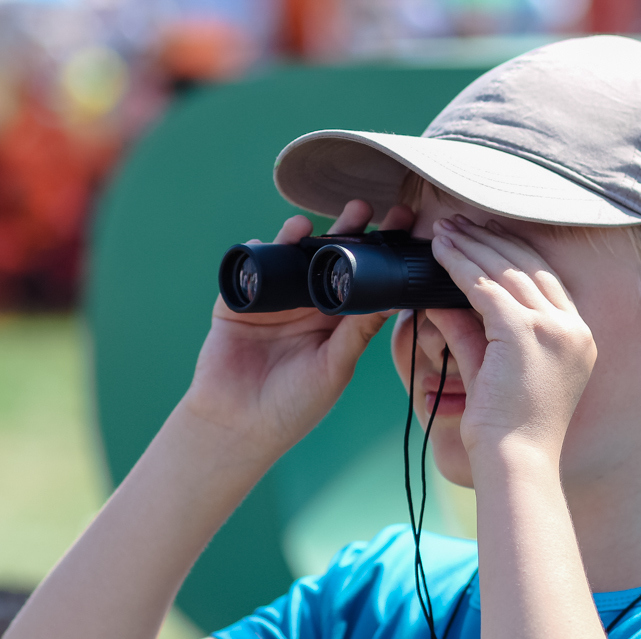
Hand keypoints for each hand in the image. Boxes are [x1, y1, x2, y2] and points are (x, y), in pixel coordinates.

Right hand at [183, 200, 416, 458]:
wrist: (238, 428)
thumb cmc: (294, 407)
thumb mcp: (334, 367)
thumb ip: (358, 332)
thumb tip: (395, 298)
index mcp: (334, 321)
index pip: (362, 278)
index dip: (379, 254)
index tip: (403, 228)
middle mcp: (306, 305)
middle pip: (327, 258)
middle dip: (345, 232)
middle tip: (364, 208)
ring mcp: (272, 301)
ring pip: (288, 257)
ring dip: (299, 237)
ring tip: (312, 224)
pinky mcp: (238, 303)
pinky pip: (248, 270)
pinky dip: (257, 253)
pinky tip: (269, 243)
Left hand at [426, 215, 596, 457]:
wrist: (516, 462)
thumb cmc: (507, 433)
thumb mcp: (495, 373)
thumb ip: (476, 334)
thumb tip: (446, 302)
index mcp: (578, 339)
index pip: (545, 280)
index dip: (512, 253)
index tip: (483, 237)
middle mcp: (573, 329)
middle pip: (529, 266)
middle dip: (490, 240)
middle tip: (458, 223)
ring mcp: (553, 329)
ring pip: (506, 270)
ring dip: (472, 245)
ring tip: (444, 230)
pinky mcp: (526, 333)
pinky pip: (486, 286)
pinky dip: (459, 265)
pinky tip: (440, 252)